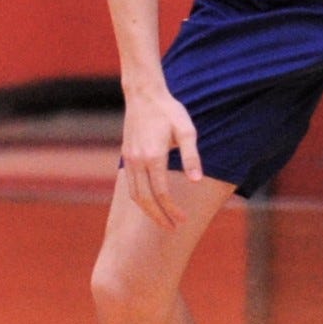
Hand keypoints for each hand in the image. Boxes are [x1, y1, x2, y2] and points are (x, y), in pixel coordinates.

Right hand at [120, 86, 203, 229]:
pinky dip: (139, 198)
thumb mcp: (186, 131)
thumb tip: (196, 180)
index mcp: (152, 156)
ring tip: (161, 220)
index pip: (161, 193)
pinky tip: (150, 201)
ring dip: (147, 210)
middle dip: (158, 216)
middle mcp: (137, 161)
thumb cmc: (169, 111)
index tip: (183, 220)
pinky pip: (130, 184)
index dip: (172, 209)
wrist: (143, 94)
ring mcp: (128, 159)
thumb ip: (191, 156)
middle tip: (172, 228)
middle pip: (144, 199)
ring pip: (134, 194)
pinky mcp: (126, 156)